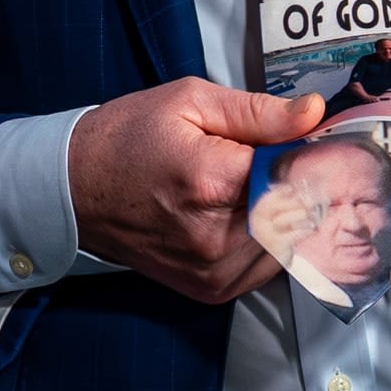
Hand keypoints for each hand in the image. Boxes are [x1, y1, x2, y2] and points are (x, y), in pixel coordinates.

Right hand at [66, 80, 325, 302]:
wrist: (73, 189)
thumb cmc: (126, 139)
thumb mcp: (188, 102)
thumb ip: (257, 112)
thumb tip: (314, 113)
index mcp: (213, 180)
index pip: (301, 175)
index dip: (315, 157)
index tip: (316, 145)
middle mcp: (216, 235)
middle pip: (303, 213)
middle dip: (303, 187)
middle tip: (283, 163)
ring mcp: (214, 270)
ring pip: (292, 244)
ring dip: (288, 217)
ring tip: (254, 189)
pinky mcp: (212, 289)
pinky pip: (268, 267)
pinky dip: (269, 242)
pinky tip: (243, 217)